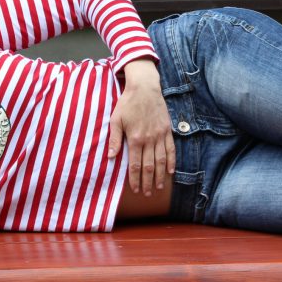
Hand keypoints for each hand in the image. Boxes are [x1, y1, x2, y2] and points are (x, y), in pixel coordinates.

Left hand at [108, 60, 174, 195]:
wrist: (145, 88)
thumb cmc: (127, 103)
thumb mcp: (116, 120)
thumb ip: (114, 139)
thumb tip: (110, 157)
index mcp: (135, 138)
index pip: (135, 164)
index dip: (135, 178)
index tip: (134, 189)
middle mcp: (149, 139)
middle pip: (149, 166)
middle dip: (147, 182)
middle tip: (146, 193)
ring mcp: (160, 135)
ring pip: (161, 160)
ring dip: (159, 176)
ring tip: (157, 187)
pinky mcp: (167, 130)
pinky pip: (171, 149)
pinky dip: (171, 161)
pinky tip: (170, 172)